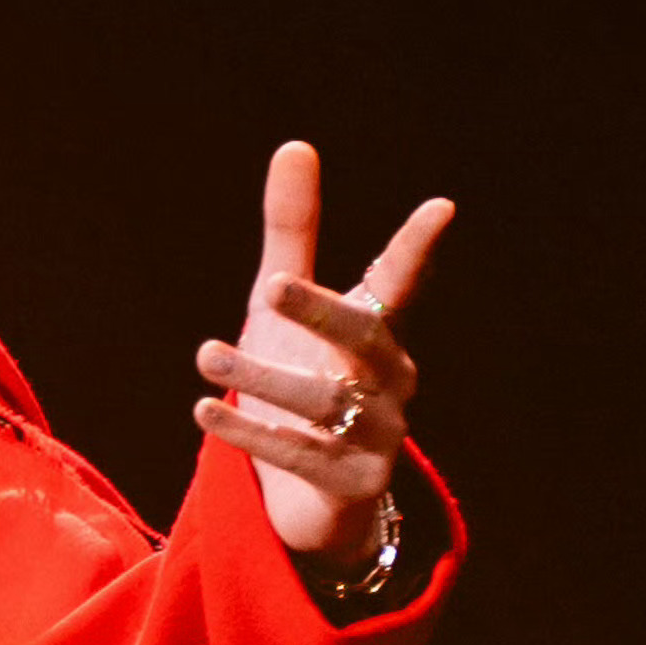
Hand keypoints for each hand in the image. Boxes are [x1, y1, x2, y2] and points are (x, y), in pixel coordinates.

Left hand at [191, 141, 451, 557]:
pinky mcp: (351, 484)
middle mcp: (389, 379)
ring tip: (206, 355)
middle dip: (319, 311)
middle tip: (271, 284)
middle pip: (364, 337)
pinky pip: (298, 454)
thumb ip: (292, 235)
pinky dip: (250, 432)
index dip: (416, 248)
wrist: (316, 499)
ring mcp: (377, 434)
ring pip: (322, 400)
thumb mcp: (285, 310)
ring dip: (262, 378)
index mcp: (378, 332)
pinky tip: (204, 409)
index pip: (399, 283)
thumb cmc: (304, 381)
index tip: (441, 208)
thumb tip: (295, 145)